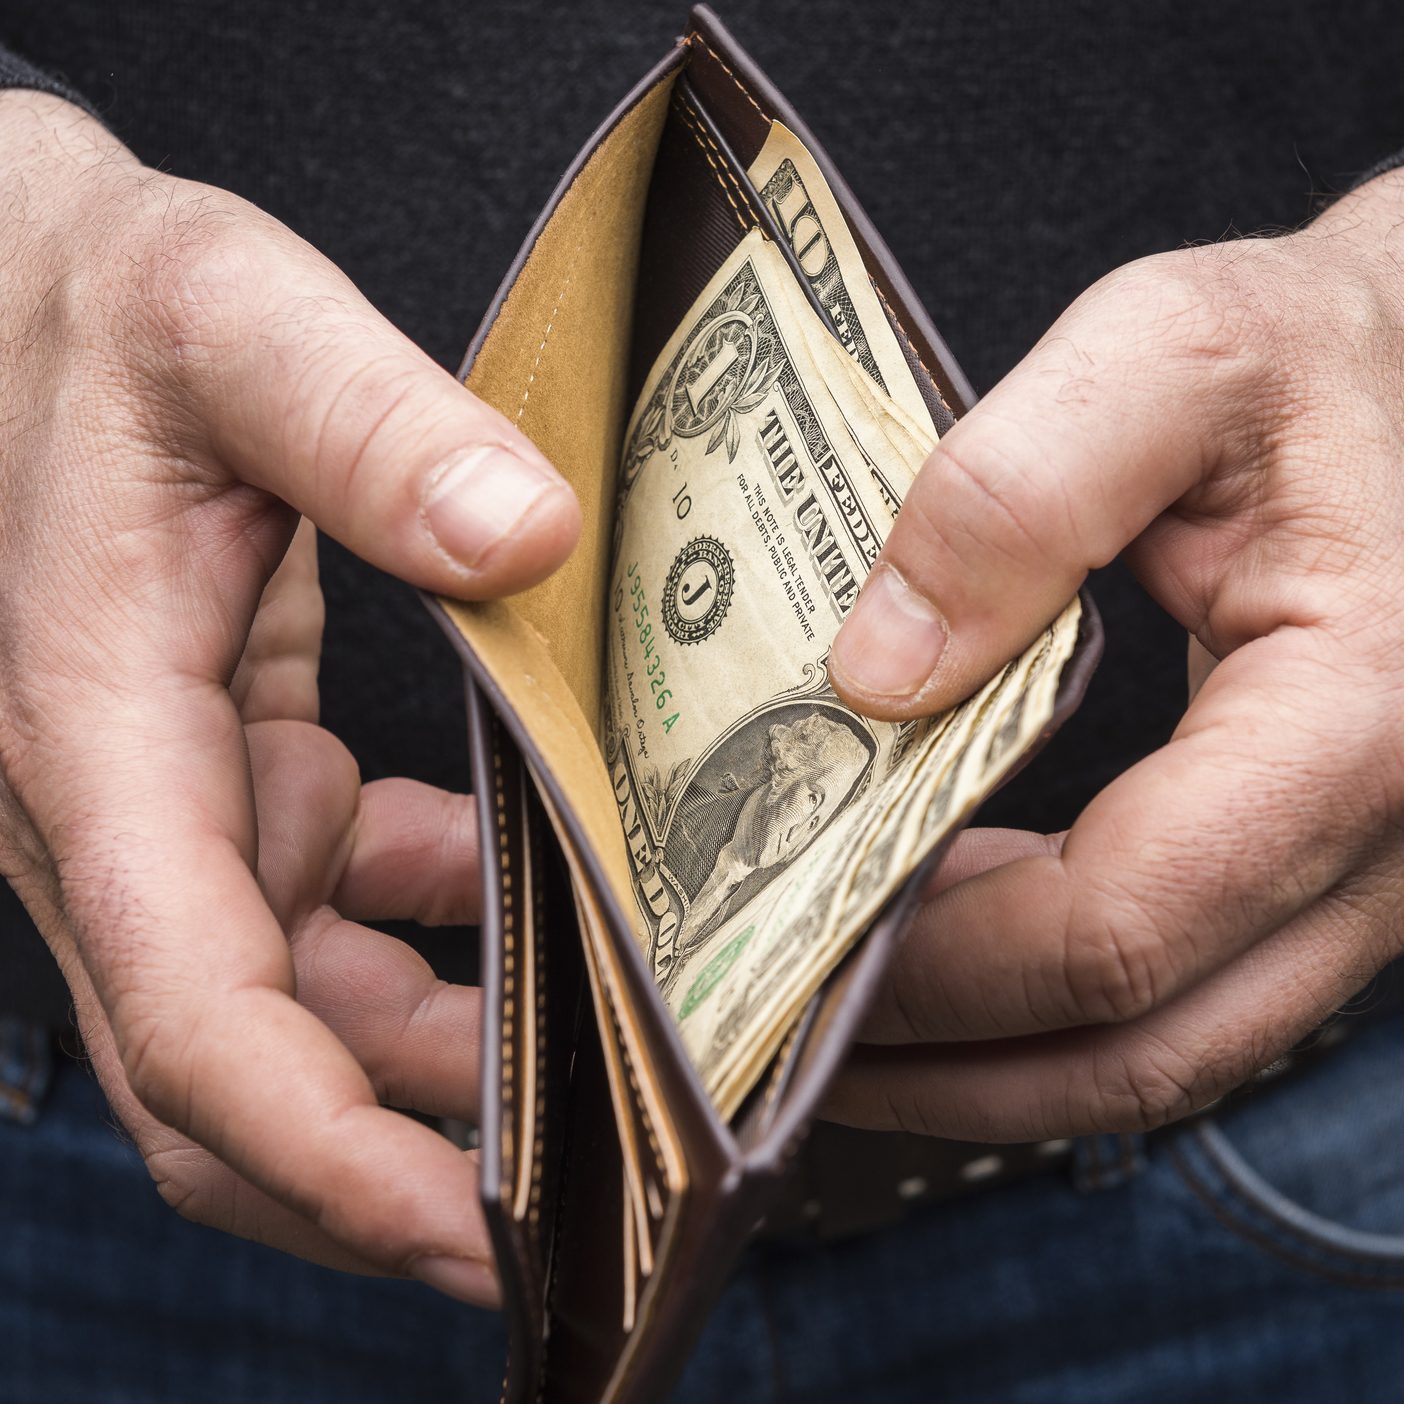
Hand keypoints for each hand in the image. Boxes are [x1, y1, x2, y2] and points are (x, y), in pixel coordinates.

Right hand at [0, 91, 578, 1297]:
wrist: (27, 298)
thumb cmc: (98, 306)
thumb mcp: (229, 321)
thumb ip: (363, 422)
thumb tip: (525, 535)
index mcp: (95, 738)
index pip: (186, 1013)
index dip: (317, 1149)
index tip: (458, 1235)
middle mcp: (119, 812)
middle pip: (228, 1072)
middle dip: (373, 1170)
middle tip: (558, 1215)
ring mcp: (172, 808)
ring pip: (283, 1014)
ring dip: (419, 1070)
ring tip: (580, 1085)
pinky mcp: (225, 776)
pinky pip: (317, 916)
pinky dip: (418, 942)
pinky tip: (522, 904)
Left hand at [825, 168, 1403, 1141]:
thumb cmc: (1318, 357)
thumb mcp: (1169, 354)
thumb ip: (1019, 492)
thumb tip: (877, 676)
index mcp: (1354, 722)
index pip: (1120, 927)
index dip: (946, 964)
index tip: (805, 944)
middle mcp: (1383, 843)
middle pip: (1143, 1045)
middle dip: (948, 1066)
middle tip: (788, 1042)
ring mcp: (1362, 878)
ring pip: (1168, 1051)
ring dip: (992, 1065)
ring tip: (843, 1027)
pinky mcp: (1318, 871)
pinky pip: (1184, 993)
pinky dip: (1051, 1009)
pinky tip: (949, 956)